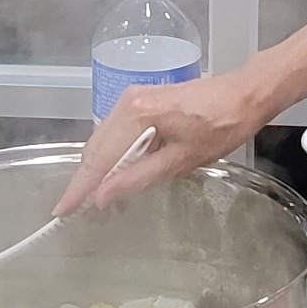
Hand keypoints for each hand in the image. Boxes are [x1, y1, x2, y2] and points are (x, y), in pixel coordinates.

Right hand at [55, 71, 275, 214]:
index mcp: (135, 116)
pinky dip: (114, 155)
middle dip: (88, 181)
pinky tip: (121, 175)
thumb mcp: (181, 161)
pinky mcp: (142, 100)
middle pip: (95, 148)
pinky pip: (117, 132)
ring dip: (101, 170)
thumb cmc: (221, 127)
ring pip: (104, 141)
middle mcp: (127, 103)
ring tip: (103, 201)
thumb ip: (138, 178)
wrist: (244, 94)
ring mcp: (133, 98)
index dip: (79, 188)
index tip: (62, 211)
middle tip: (85, 213)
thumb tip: (103, 196)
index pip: (98, 159)